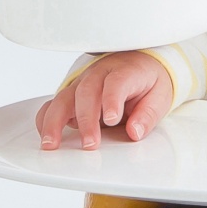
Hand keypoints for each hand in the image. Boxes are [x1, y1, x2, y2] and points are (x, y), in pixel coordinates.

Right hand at [35, 51, 172, 149]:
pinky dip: (46, 119)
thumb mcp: (160, 96)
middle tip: (90, 144)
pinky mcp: (72, 94)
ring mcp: (82, 83)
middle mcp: (99, 74)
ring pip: (64, 97)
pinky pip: (53, 104)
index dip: (111, 100)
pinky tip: (47, 135)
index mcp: (124, 71)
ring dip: (56, 121)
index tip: (111, 119)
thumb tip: (135, 132)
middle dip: (86, 119)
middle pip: (86, 92)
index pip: (116, 82)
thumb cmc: (148, 81)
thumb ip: (148, 115)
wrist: (139, 63)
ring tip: (52, 143)